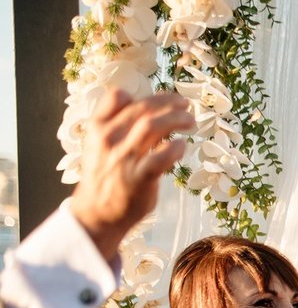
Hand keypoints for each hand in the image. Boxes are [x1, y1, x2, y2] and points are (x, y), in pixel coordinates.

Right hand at [68, 90, 194, 260]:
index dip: (146, 95)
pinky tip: (182, 145)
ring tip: (190, 121)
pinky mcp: (139, 178)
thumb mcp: (99, 144)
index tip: (167, 99)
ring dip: (176, 119)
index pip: (118, 97)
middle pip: (142, 109)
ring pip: (152, 126)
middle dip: (169, 103)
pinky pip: (161, 157)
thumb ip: (118, 125)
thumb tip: (145, 106)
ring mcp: (124, 158)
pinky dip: (175, 148)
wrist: (97, 212)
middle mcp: (109, 138)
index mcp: (97, 127)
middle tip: (186, 106)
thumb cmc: (105, 175)